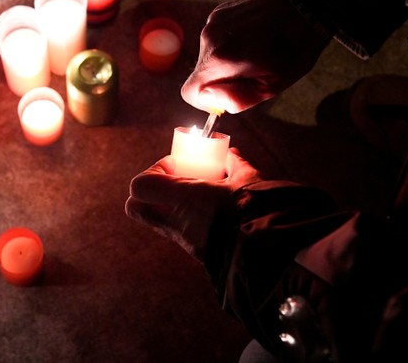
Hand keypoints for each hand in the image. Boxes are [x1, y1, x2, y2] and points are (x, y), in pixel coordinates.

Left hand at [125, 148, 262, 261]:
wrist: (272, 253)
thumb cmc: (257, 210)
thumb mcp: (248, 179)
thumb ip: (235, 164)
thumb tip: (230, 154)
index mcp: (184, 197)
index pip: (140, 185)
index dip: (152, 171)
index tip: (175, 165)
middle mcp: (176, 221)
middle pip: (136, 207)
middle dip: (148, 193)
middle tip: (172, 182)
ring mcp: (184, 240)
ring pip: (156, 222)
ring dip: (167, 207)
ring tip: (195, 197)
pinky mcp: (197, 253)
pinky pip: (178, 233)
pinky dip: (185, 220)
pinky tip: (211, 213)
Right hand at [181, 0, 328, 113]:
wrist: (305, 4)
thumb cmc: (294, 49)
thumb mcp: (272, 86)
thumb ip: (237, 99)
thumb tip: (209, 100)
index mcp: (219, 58)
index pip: (190, 92)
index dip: (208, 101)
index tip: (231, 94)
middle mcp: (208, 38)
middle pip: (201, 74)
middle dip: (222, 79)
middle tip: (253, 71)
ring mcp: (212, 22)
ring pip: (208, 56)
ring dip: (226, 61)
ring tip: (255, 51)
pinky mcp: (218, 12)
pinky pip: (215, 39)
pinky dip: (229, 43)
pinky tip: (253, 37)